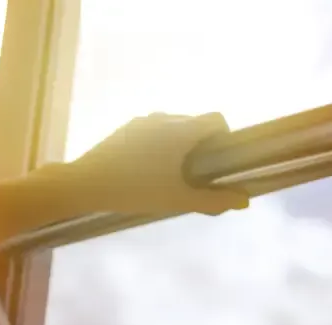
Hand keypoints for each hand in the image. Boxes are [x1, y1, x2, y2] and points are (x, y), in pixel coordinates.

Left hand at [66, 112, 248, 216]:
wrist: (86, 184)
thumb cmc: (137, 191)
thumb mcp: (179, 200)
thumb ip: (215, 200)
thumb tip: (245, 200)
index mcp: (181, 130)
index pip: (216, 119)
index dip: (224, 137)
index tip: (218, 161)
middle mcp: (164, 118)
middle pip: (195, 123)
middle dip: (202, 145)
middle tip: (197, 175)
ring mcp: (142, 121)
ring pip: (173, 127)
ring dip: (180, 145)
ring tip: (171, 174)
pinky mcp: (126, 128)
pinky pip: (154, 131)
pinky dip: (160, 146)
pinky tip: (148, 171)